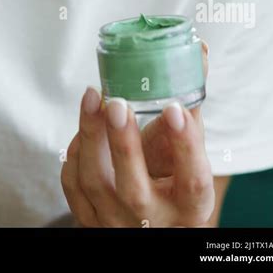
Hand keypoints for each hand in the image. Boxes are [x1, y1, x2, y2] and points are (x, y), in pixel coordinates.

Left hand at [61, 41, 213, 226]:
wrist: (153, 221)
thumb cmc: (174, 179)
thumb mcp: (191, 152)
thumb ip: (191, 104)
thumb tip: (198, 49)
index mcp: (190, 206)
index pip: (193, 180)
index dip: (184, 145)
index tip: (174, 108)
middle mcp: (153, 221)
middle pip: (134, 190)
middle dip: (123, 144)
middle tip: (118, 102)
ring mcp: (117, 223)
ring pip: (96, 183)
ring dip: (91, 137)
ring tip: (93, 97)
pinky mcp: (90, 220)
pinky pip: (74, 186)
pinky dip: (76, 152)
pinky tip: (85, 126)